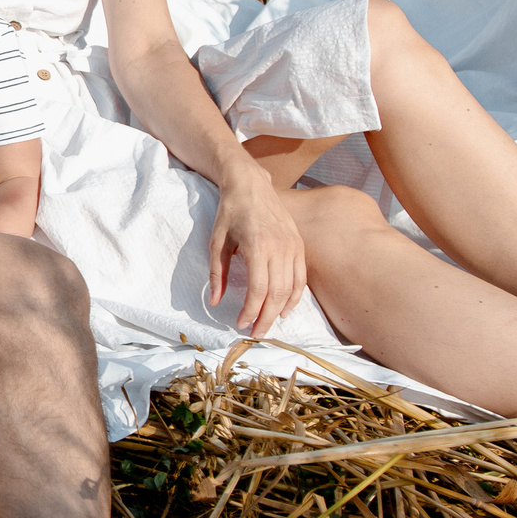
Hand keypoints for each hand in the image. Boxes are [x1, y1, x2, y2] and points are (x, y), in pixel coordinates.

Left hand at [209, 171, 308, 335]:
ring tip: (267, 324)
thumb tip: (215, 301)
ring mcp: (293, 246)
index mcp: (257, 246)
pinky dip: (295, 297)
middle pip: (277, 294)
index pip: (258, 290)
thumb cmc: (230, 212)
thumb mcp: (216, 241)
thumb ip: (217, 273)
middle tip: (256, 333)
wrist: (251, 184)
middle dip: (265, 318)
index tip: (240, 323)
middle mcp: (279, 247)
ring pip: (291, 289)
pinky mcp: (299, 244)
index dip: (250, 311)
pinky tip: (285, 309)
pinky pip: (301, 277)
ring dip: (280, 311)